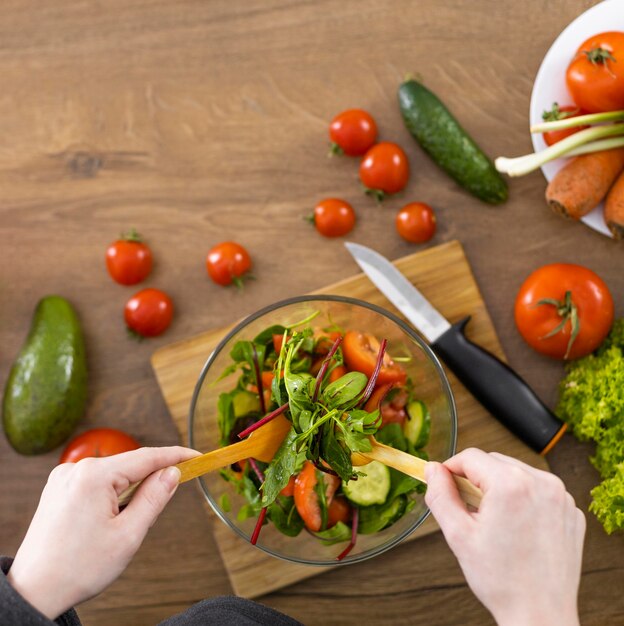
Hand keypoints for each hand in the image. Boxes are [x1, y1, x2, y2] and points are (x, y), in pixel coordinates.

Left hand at [7, 446, 197, 618]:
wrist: (34, 591)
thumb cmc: (79, 568)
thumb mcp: (129, 535)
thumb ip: (154, 497)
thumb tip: (173, 472)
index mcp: (94, 476)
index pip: (147, 456)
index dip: (176, 455)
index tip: (197, 456)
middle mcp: (75, 469)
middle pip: (129, 464)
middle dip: (151, 478)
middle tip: (168, 497)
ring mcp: (64, 477)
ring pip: (113, 474)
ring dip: (129, 489)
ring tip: (126, 524)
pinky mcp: (58, 488)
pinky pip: (96, 481)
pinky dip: (112, 493)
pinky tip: (109, 519)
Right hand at [425, 449, 584, 625]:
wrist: (540, 615)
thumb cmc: (502, 580)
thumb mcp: (459, 534)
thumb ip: (440, 495)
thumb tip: (432, 470)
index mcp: (511, 485)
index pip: (471, 457)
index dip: (451, 469)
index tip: (443, 484)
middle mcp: (541, 483)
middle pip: (494, 461)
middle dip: (476, 479)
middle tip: (468, 510)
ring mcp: (561, 496)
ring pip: (517, 473)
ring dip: (500, 487)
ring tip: (494, 521)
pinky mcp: (571, 511)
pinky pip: (539, 490)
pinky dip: (524, 499)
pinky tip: (518, 527)